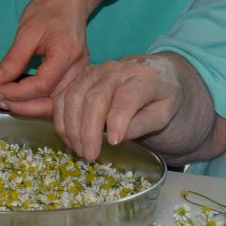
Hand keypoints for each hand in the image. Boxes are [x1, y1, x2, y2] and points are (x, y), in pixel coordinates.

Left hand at [0, 0, 92, 116]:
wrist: (69, 0)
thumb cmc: (49, 10)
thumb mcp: (26, 31)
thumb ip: (13, 59)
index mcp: (66, 54)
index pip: (42, 85)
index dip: (17, 93)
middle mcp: (79, 69)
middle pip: (53, 102)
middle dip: (24, 107)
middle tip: (0, 102)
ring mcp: (81, 74)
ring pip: (57, 104)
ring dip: (31, 107)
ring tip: (7, 102)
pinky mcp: (76, 77)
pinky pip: (58, 97)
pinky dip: (39, 102)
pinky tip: (22, 99)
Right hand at [50, 54, 186, 160]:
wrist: (153, 73)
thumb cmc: (160, 97)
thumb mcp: (164, 113)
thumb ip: (143, 123)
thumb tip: (116, 137)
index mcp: (143, 77)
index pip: (127, 97)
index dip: (118, 120)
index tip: (114, 143)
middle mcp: (115, 70)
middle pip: (95, 98)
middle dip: (88, 130)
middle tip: (90, 155)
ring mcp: (94, 71)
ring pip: (73, 97)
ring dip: (72, 128)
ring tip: (80, 151)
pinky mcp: (79, 78)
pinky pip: (62, 97)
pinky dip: (61, 120)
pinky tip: (70, 139)